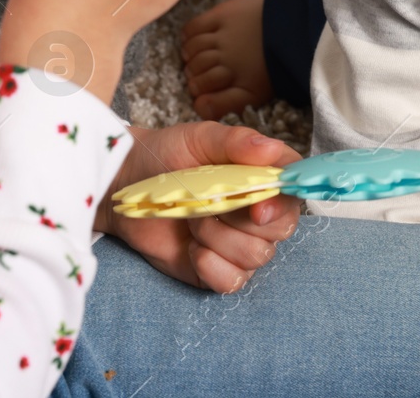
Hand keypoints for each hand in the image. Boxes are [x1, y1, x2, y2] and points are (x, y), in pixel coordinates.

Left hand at [96, 122, 301, 292]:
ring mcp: (237, 243)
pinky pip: (233, 281)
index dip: (283, 202)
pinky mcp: (215, 270)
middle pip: (281, 230)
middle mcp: (256, 213)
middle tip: (211, 205)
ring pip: (256, 256)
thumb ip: (237, 142)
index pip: (293, 190)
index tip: (258, 207)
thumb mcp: (200, 138)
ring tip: (193, 220)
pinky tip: (192, 248)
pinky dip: (212, 266)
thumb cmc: (166, 155)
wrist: (125, 185)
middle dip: (245, 221)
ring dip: (221, 239)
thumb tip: (271, 150)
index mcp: (261, 177)